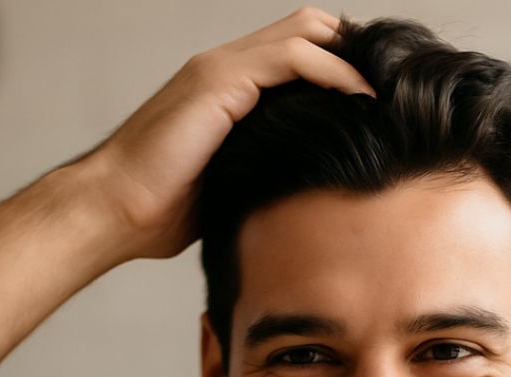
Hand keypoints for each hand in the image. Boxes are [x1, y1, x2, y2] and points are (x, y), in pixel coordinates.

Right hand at [80, 9, 374, 261]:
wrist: (113, 210)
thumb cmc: (159, 212)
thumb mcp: (228, 188)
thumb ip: (263, 172)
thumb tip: (305, 197)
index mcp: (230, 88)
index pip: (302, 55)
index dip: (345, 70)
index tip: (381, 106)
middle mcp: (227, 66)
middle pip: (313, 30)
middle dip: (358, 55)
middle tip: (398, 92)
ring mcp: (223, 68)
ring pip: (309, 32)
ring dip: (355, 57)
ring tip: (391, 91)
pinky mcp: (220, 81)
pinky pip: (294, 57)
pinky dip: (335, 73)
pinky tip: (363, 100)